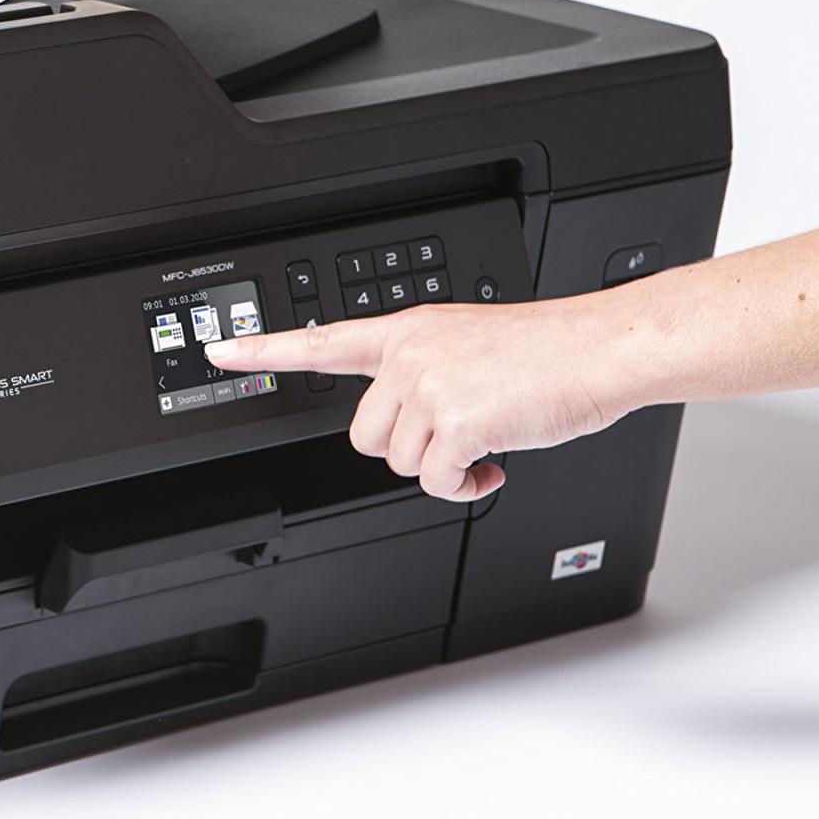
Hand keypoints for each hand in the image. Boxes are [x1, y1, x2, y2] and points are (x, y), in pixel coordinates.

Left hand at [204, 294, 643, 500]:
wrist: (599, 350)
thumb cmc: (551, 353)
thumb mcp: (471, 345)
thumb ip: (427, 371)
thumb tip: (415, 419)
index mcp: (410, 332)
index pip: (321, 340)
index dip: (264, 350)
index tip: (220, 350)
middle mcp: (410, 355)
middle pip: (364, 434)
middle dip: (406, 450)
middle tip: (453, 438)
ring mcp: (429, 386)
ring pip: (398, 462)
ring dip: (440, 468)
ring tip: (483, 442)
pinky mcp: (455, 421)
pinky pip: (435, 482)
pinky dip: (464, 486)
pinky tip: (493, 462)